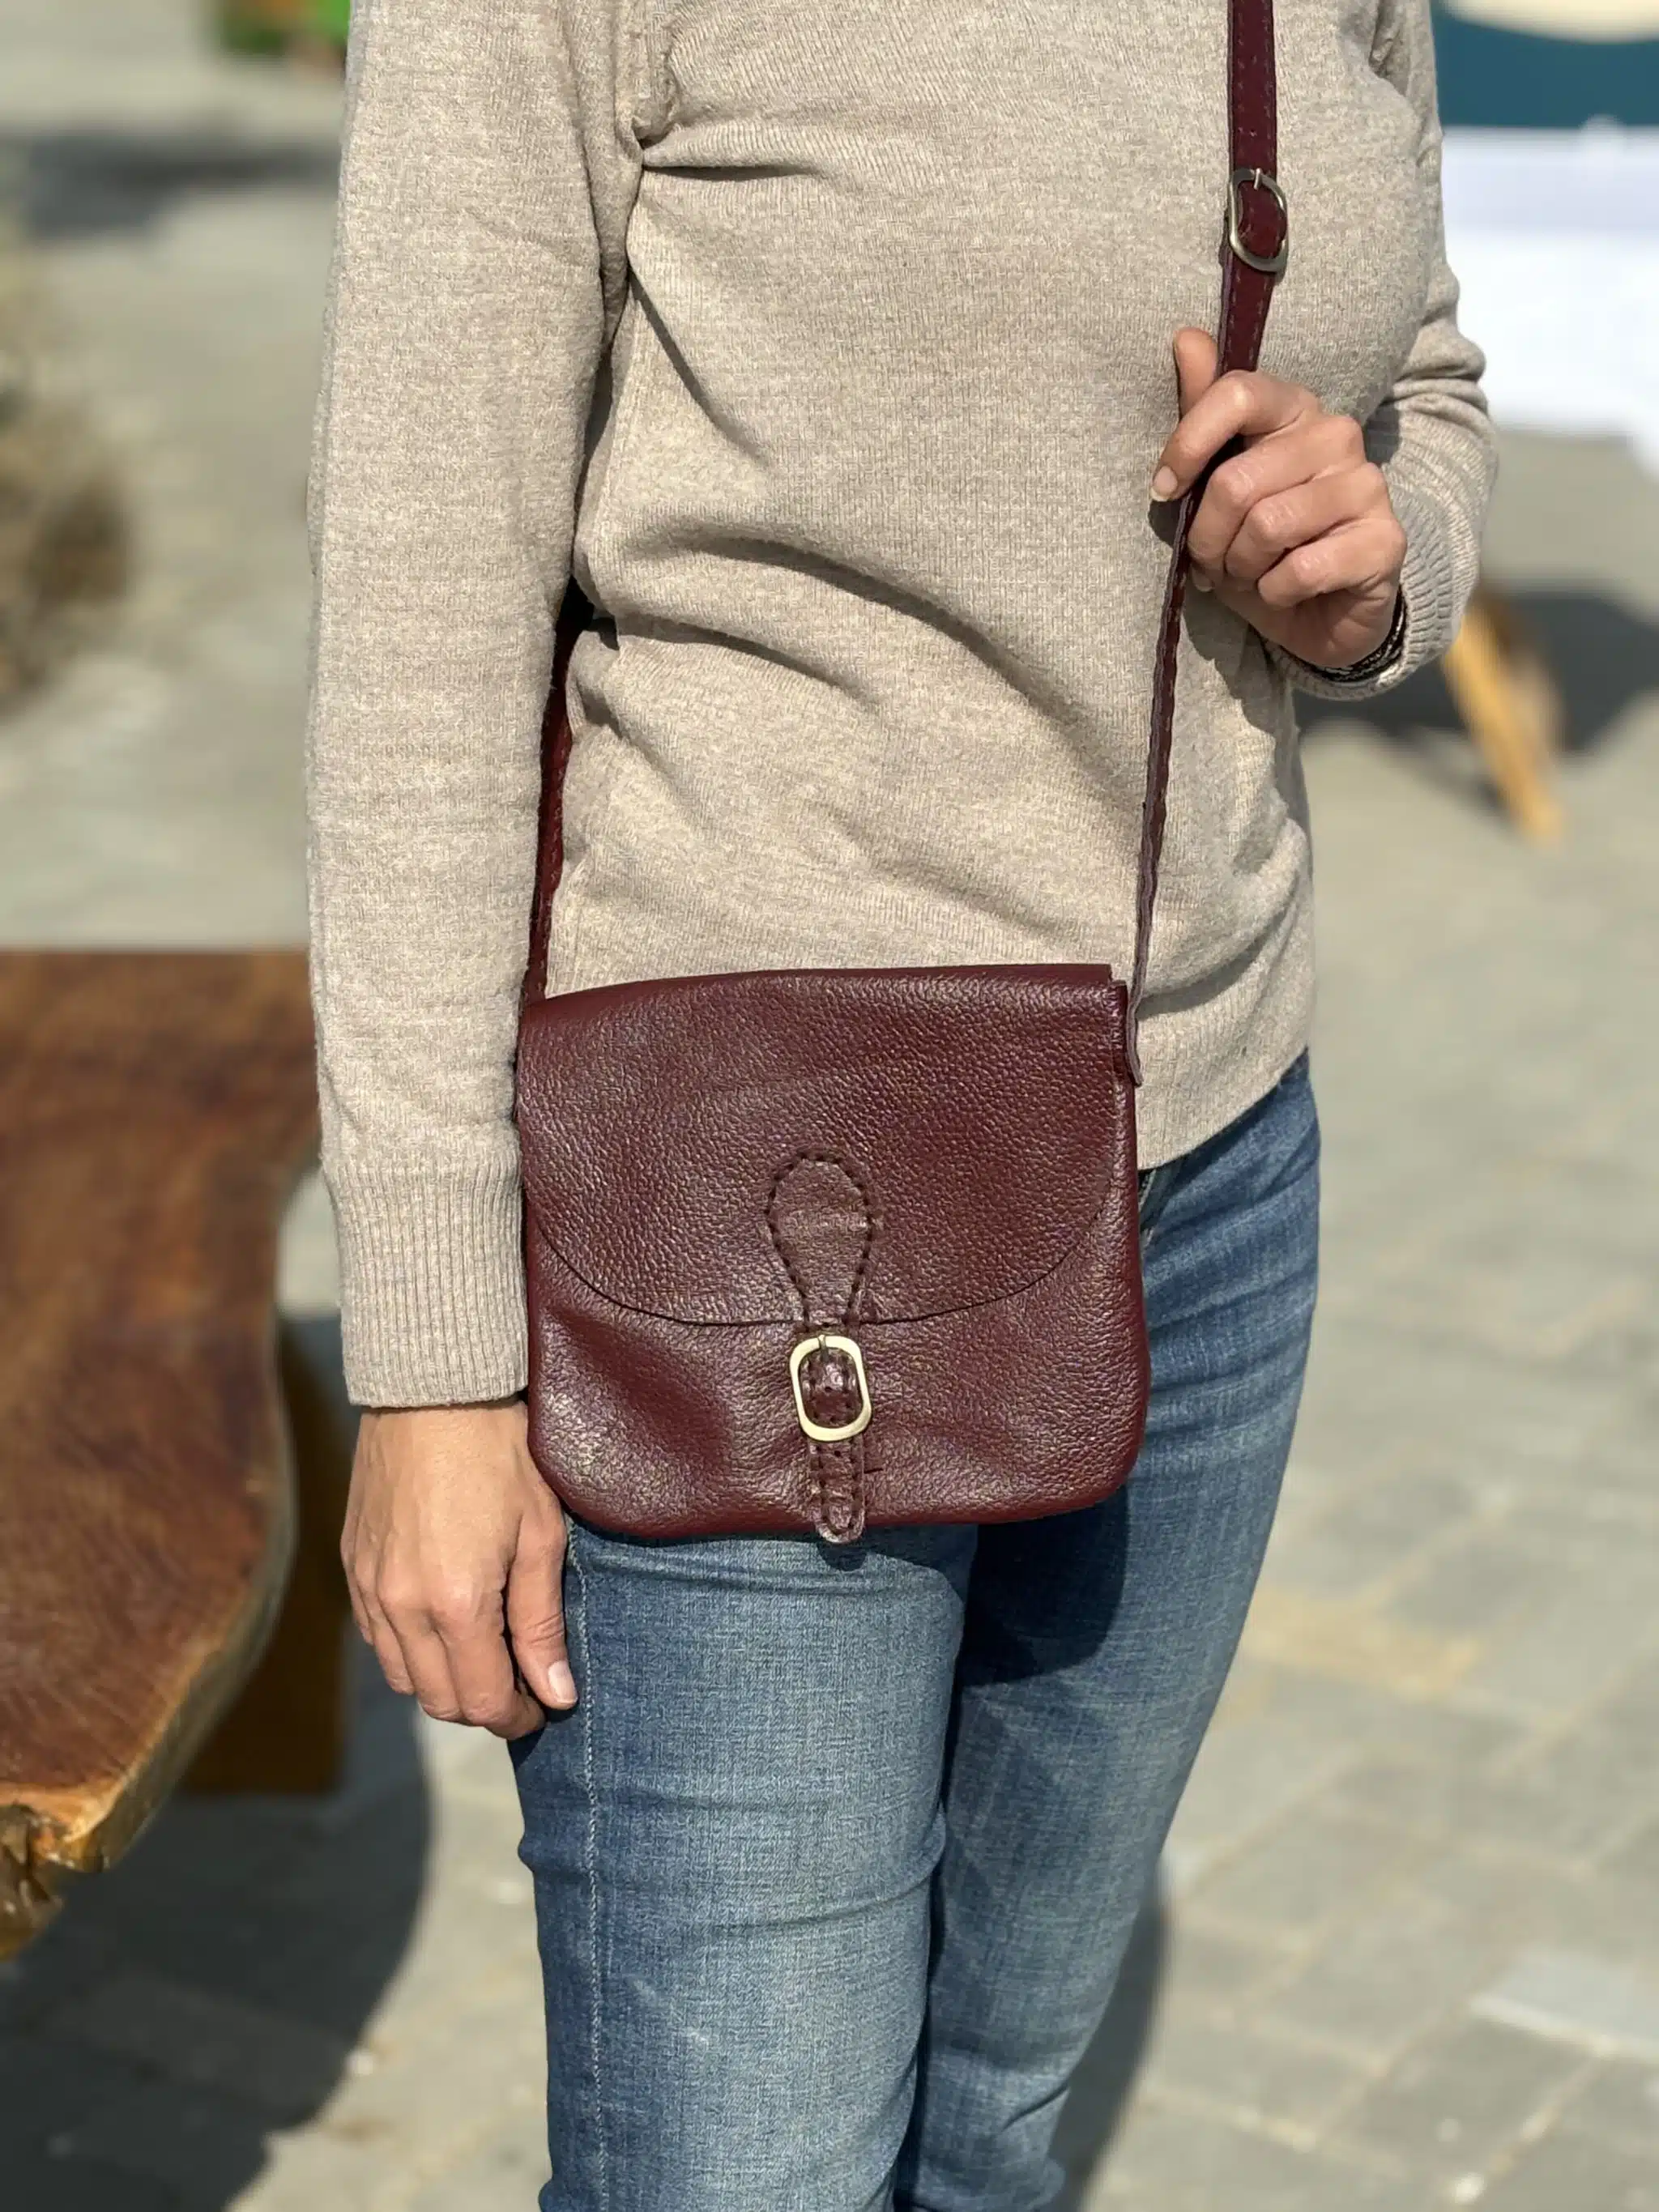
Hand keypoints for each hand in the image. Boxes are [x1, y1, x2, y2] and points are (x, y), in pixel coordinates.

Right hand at [341, 1400, 573, 1735]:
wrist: (432, 1390)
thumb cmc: (500, 1453)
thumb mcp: (540, 1534)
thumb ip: (542, 1623)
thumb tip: (557, 1694)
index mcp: (454, 1603)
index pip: (481, 1700)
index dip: (517, 1715)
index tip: (545, 1705)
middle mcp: (400, 1606)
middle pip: (438, 1700)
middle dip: (482, 1706)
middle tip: (522, 1683)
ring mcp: (368, 1587)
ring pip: (402, 1676)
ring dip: (444, 1682)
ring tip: (486, 1654)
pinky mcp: (353, 1564)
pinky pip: (377, 1636)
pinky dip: (410, 1650)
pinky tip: (444, 1623)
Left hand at [1152, 327, 1405, 671]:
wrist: (1322, 613)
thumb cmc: (1263, 547)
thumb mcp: (1220, 482)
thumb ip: (1204, 411)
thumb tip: (1186, 337)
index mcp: (1295, 409)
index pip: (1235, 395)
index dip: (1187, 446)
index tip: (1164, 491)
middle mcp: (1337, 436)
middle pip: (1236, 481)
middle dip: (1208, 537)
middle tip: (1214, 560)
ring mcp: (1367, 486)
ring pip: (1266, 526)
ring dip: (1240, 567)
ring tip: (1249, 575)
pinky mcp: (1385, 541)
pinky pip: (1298, 570)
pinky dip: (1274, 594)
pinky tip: (1283, 592)